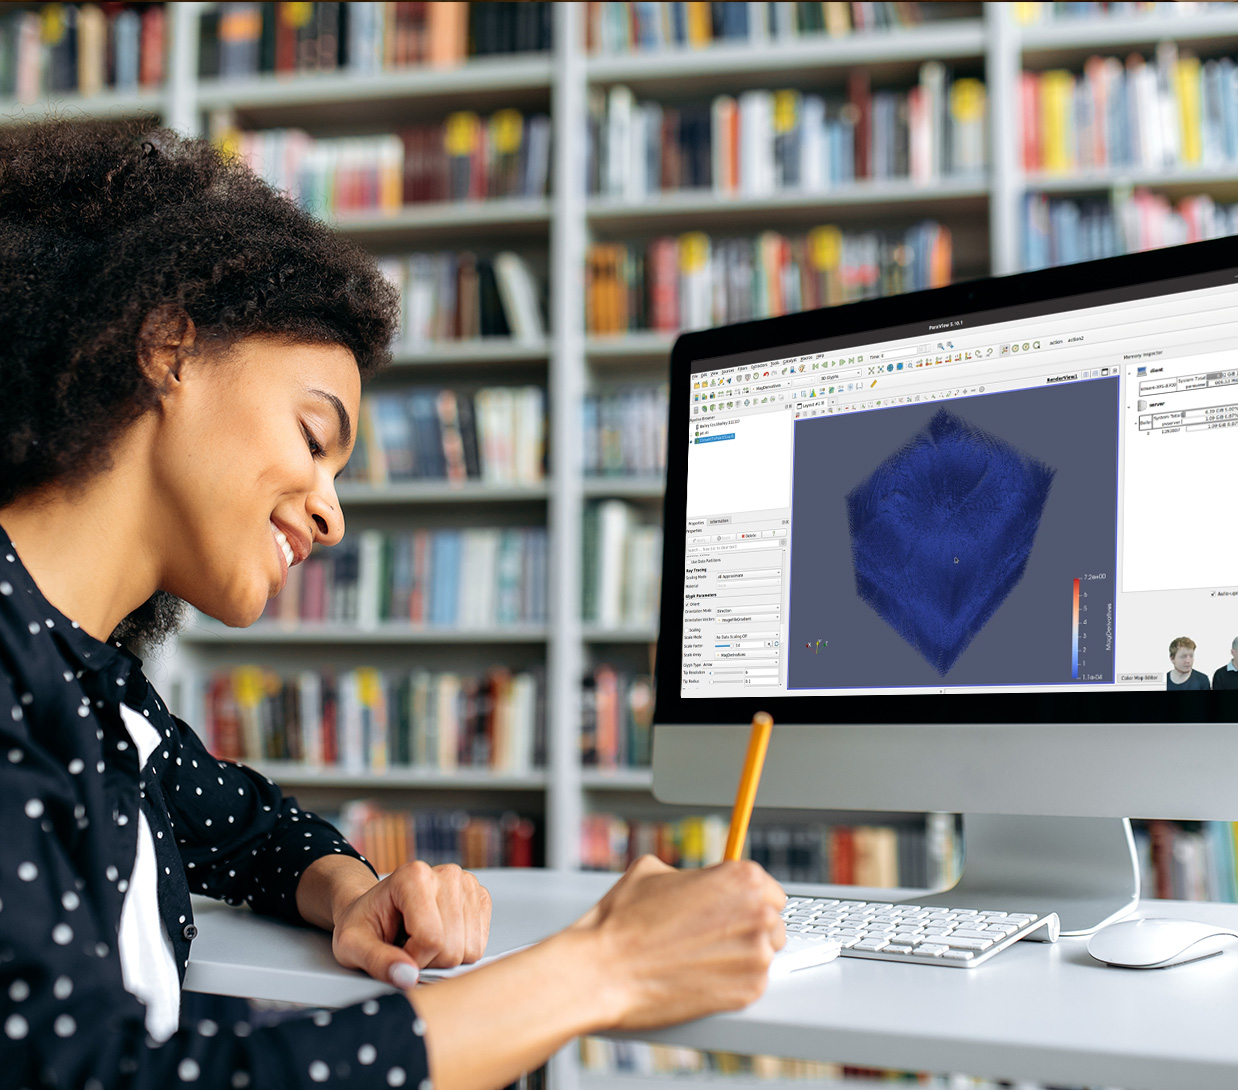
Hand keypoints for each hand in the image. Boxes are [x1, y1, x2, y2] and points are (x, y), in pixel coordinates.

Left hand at [330, 861, 491, 986]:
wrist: (375, 908)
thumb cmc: (364, 923)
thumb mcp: (353, 946)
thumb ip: (378, 962)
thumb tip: (408, 978)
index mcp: (413, 877)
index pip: (431, 938)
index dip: (413, 960)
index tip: (396, 954)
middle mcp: (446, 874)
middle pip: (453, 947)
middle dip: (429, 961)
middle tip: (408, 948)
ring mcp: (467, 883)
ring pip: (470, 949)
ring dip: (444, 957)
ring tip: (422, 942)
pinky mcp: (480, 897)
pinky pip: (480, 943)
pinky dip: (460, 950)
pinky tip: (440, 937)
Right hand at [579, 854, 786, 1029]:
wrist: (605, 971)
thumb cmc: (623, 923)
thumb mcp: (653, 871)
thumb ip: (690, 874)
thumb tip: (697, 881)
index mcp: (741, 878)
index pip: (768, 888)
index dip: (746, 899)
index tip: (733, 909)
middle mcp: (756, 913)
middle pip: (772, 920)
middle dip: (747, 926)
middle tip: (714, 935)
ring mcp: (756, 955)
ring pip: (766, 953)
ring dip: (743, 955)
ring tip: (703, 957)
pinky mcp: (749, 992)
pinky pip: (753, 983)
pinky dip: (733, 982)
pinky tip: (702, 976)